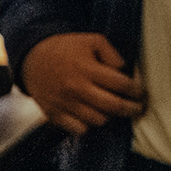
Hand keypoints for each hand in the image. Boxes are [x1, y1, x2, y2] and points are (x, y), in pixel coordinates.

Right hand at [23, 32, 144, 133]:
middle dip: (132, 109)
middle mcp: (75, 87)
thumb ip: (112, 53)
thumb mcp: (91, 40)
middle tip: (137, 107)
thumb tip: (125, 71)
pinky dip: (88, 125)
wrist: (30, 58)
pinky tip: (91, 115)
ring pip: (99, 120)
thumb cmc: (65, 49)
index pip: (121, 84)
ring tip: (111, 109)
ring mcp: (64, 103)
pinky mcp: (54, 113)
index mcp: (86, 68)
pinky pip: (79, 129)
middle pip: (114, 106)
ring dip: (109, 116)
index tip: (140, 92)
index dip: (137, 90)